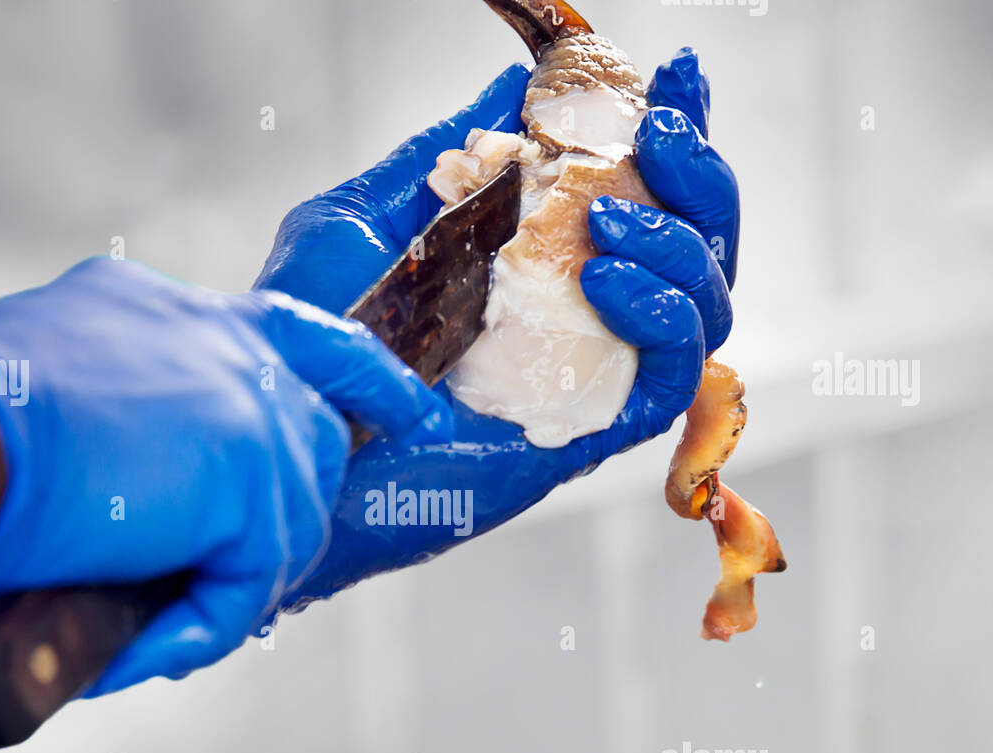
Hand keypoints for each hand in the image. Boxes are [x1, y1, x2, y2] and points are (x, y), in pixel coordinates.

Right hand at [0, 257, 452, 691]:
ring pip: (285, 522)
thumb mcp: (55, 391)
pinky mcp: (246, 479)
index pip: (296, 336)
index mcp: (176, 315)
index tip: (410, 411)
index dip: (362, 377)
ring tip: (154, 625)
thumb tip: (145, 486)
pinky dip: (193, 629)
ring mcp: (245, 406)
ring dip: (225, 586)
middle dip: (280, 516)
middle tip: (224, 578)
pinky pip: (249, 582)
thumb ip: (124, 418)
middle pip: (312, 438)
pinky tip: (136, 651)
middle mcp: (225, 344)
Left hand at [255, 50, 739, 609]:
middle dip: (700, 180)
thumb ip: (448, 156)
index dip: (678, 139)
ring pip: (703, 309)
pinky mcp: (585, 435)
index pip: (642, 202)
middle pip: (698, 251)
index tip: (676, 77)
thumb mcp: (371, 219)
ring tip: (608, 216)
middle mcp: (574, 323)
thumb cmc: (312, 339)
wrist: (288, 430)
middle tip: (661, 130)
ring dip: (680, 243)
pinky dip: (662, 317)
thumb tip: (509, 87)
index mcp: (535, 270)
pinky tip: (605, 277)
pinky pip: (671, 380)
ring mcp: (584, 380)